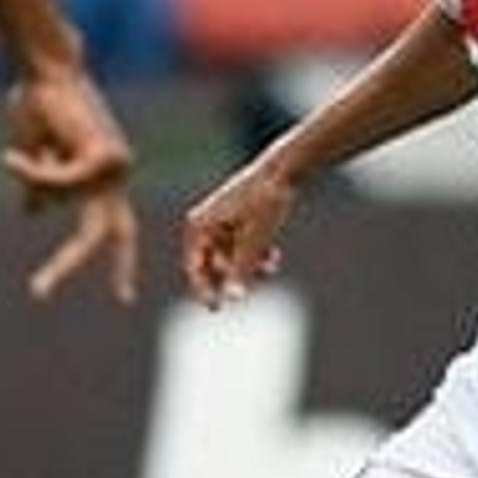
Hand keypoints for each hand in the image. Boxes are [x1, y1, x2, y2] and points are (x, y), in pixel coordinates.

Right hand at [4, 62, 137, 301]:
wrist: (46, 71)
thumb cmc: (39, 105)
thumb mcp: (34, 155)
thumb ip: (40, 186)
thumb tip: (32, 215)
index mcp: (107, 179)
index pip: (119, 230)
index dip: (120, 262)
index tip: (123, 297)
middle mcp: (118, 175)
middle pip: (103, 234)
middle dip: (69, 262)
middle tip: (37, 293)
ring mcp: (115, 166)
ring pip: (61, 200)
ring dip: (32, 179)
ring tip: (15, 153)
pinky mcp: (102, 156)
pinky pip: (57, 183)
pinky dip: (30, 172)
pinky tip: (10, 158)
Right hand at [180, 158, 297, 306]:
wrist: (283, 170)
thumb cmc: (265, 202)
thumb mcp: (254, 240)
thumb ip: (242, 270)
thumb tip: (233, 299)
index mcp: (198, 226)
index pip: (194, 267)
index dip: (203, 290)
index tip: (216, 308)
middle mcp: (204, 224)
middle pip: (215, 265)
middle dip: (238, 273)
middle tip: (262, 276)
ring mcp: (219, 223)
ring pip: (231, 258)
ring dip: (250, 265)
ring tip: (271, 264)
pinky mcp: (236, 221)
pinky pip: (240, 248)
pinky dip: (255, 254)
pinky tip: (273, 255)